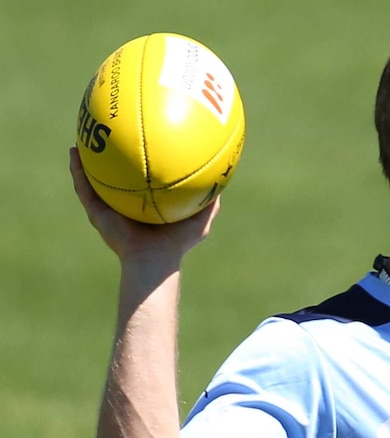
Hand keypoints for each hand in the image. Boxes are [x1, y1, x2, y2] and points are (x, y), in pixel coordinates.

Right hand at [70, 146, 220, 261]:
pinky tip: (74, 152)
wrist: (153, 260)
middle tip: (109, 133)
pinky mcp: (96, 213)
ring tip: (81, 137)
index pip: (142, 180)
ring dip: (86, 160)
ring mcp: (109, 209)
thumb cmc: (177, 243)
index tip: (142, 140)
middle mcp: (125, 205)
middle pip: (116, 177)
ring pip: (93, 180)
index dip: (140, 163)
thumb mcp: (200, 218)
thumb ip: (210, 201)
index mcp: (146, 205)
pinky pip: (83, 188)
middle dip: (111, 158)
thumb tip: (223, 179)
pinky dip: (77, 170)